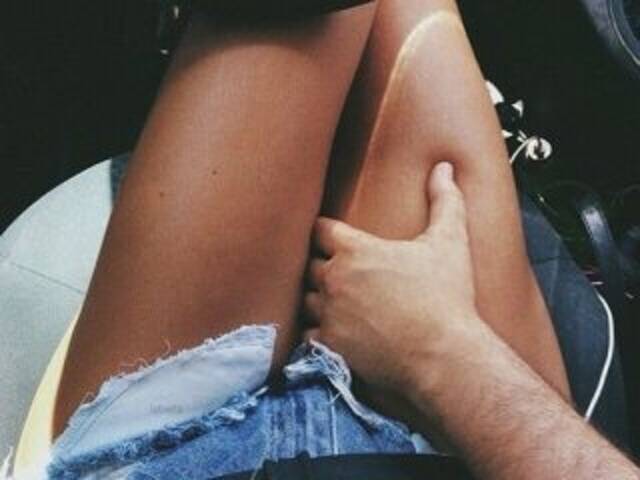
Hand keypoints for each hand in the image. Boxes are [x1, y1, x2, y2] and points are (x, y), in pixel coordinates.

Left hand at [304, 162, 478, 399]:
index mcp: (355, 250)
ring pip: (307, 299)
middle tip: (344, 274)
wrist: (444, 357)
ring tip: (340, 302)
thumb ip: (445, 200)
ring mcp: (328, 314)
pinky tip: (338, 332)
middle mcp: (334, 279)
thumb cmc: (448, 297)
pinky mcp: (328, 345)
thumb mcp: (450, 241)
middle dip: (325, 266)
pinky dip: (319, 331)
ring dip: (320, 298)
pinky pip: (308, 333)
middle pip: (311, 264)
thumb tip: (444, 167)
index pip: (320, 229)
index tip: (336, 238)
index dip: (328, 232)